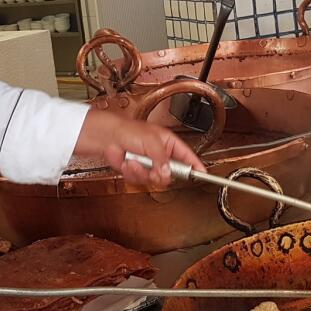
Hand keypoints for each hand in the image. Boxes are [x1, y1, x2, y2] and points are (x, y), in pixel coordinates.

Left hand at [74, 108, 204, 188]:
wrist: (108, 137)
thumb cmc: (128, 130)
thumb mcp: (151, 141)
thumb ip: (162, 158)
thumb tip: (168, 172)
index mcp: (169, 143)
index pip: (187, 156)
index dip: (195, 165)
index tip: (202, 173)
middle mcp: (161, 154)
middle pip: (171, 173)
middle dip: (162, 174)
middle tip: (157, 170)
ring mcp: (149, 163)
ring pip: (155, 179)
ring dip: (143, 172)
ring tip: (136, 162)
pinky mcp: (137, 170)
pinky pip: (141, 179)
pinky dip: (133, 173)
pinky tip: (128, 163)